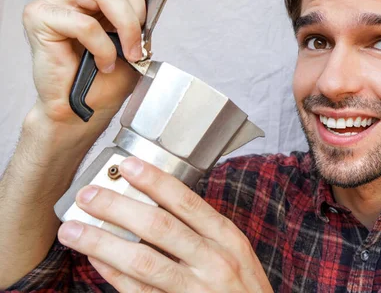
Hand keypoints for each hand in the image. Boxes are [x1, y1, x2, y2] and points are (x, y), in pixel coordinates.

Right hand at [22, 0, 156, 124]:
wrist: (83, 109)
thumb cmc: (106, 79)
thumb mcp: (135, 40)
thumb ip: (140, 13)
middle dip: (139, 14)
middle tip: (138, 44)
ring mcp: (55, 0)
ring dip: (127, 28)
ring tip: (128, 54)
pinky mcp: (40, 17)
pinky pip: (85, 23)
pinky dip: (103, 48)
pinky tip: (103, 63)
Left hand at [57, 157, 272, 292]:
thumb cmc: (242, 286)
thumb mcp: (234, 250)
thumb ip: (203, 229)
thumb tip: (156, 202)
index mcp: (226, 238)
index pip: (187, 202)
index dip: (155, 182)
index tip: (128, 165)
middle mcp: (212, 261)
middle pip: (159, 227)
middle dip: (119, 208)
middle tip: (89, 194)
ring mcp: (194, 289)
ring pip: (143, 261)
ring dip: (103, 243)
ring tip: (73, 229)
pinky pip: (138, 291)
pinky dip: (113, 274)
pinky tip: (95, 259)